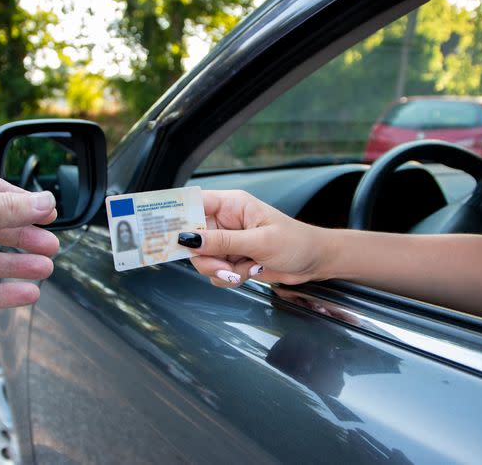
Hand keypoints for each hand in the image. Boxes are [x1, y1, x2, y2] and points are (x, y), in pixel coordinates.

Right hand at [180, 190, 330, 286]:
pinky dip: (229, 277)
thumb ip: (222, 241)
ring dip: (220, 270)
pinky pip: (215, 271)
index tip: (165, 233)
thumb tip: (188, 238)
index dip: (177, 216)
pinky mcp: (232, 258)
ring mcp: (228, 241)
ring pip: (202, 259)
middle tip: (223, 267)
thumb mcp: (259, 242)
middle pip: (193, 238)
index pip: (193, 203)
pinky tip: (249, 273)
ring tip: (244, 270)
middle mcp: (225, 220)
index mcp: (231, 204)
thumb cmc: (296, 243)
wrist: (316, 262)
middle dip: (205, 258)